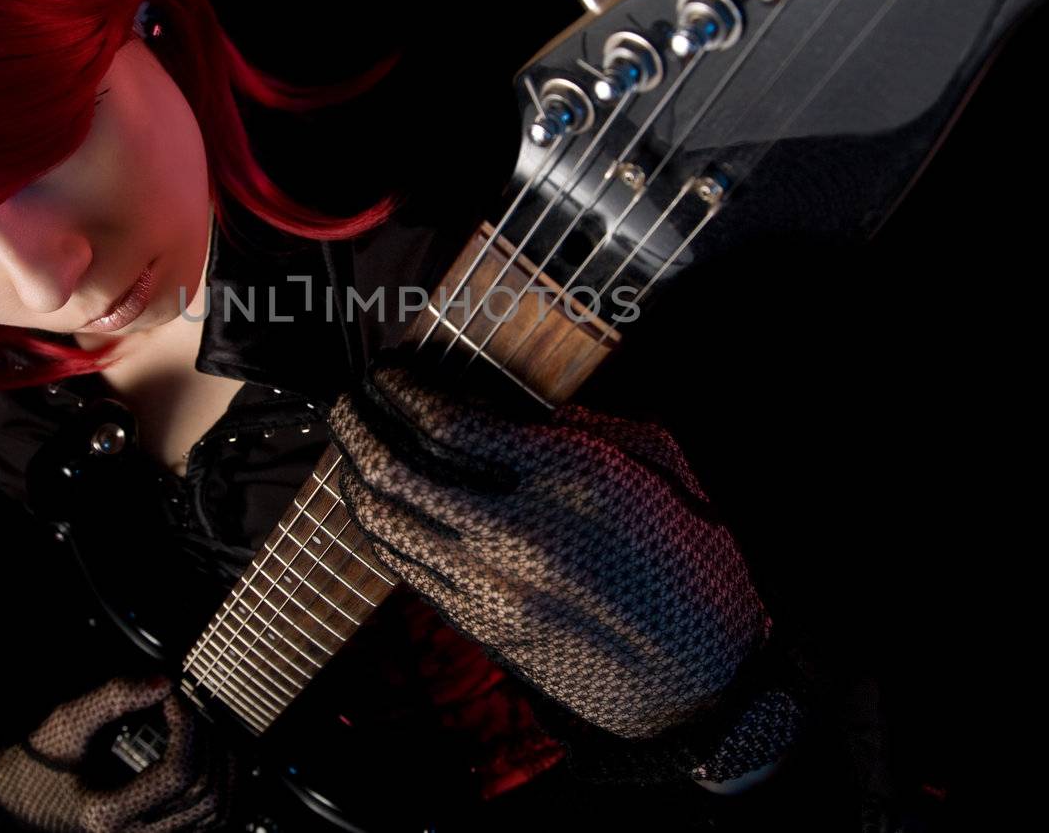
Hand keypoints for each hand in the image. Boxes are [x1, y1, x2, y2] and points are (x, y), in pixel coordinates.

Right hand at [0, 675, 235, 832]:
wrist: (19, 802)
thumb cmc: (40, 762)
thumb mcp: (66, 723)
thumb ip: (113, 697)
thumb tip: (167, 681)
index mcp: (106, 814)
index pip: (178, 772)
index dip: (187, 725)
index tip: (172, 696)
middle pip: (203, 791)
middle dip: (206, 739)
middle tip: (185, 708)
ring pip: (216, 811)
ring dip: (221, 761)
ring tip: (199, 728)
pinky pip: (213, 821)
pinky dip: (223, 785)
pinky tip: (210, 753)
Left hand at [325, 351, 799, 778]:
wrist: (701, 679)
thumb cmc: (689, 557)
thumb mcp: (652, 465)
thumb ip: (575, 426)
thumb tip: (498, 403)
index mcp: (569, 479)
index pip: (449, 423)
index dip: (402, 390)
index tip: (387, 369)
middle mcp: (519, 534)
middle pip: (397, 472)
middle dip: (358, 426)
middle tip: (347, 397)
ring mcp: (492, 589)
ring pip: (386, 526)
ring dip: (353, 476)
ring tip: (349, 444)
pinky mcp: (482, 629)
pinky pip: (406, 569)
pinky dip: (379, 527)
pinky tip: (378, 502)